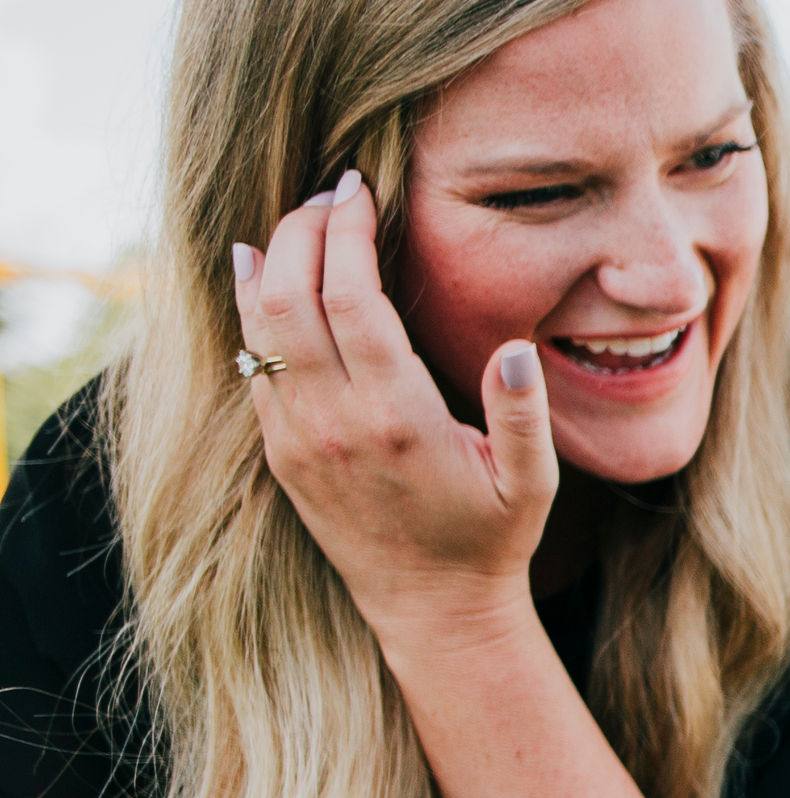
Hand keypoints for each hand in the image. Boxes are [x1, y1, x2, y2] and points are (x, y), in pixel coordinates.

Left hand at [232, 170, 556, 634]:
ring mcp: (297, 436)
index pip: (351, 298)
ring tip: (296, 222)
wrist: (432, 609)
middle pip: (289, 294)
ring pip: (256, 324)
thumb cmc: (491, 541)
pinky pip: (250, 362)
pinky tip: (258, 271)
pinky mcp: (279, 450)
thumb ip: (523, 415)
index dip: (348, 232)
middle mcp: (334, 422)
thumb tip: (519, 348)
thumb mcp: (532, 485)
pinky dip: (249, 307)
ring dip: (267, 260)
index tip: (358, 187)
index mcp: (398, 420)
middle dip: (301, 229)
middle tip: (329, 195)